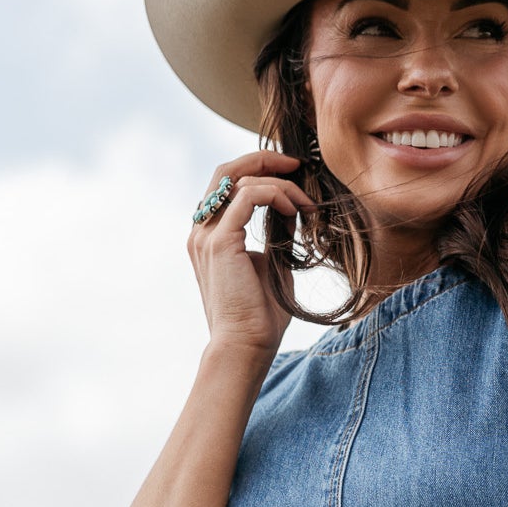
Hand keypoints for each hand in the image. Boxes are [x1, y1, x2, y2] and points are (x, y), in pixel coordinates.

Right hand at [187, 151, 316, 357]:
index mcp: (210, 236)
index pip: (228, 185)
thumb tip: (292, 212)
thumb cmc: (260, 319)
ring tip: (305, 203)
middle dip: (264, 159)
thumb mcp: (271, 268)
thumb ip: (275, 238)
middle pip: (226, 170)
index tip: (293, 176)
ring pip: (238, 178)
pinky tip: (294, 211)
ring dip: (279, 183)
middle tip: (298, 165)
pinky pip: (248, 195)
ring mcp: (206, 234)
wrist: (245, 347)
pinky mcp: (220, 241)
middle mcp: (202, 231)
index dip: (260, 170)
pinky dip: (275, 195)